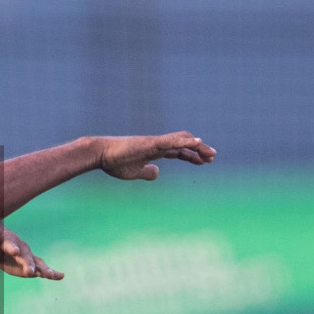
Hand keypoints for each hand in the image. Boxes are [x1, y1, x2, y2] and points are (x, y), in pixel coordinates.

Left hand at [0, 227, 61, 279]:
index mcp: (8, 241)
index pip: (10, 244)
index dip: (12, 248)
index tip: (15, 252)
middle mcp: (21, 249)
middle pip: (25, 257)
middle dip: (27, 264)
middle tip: (30, 272)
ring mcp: (27, 257)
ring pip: (36, 263)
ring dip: (43, 270)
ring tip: (53, 275)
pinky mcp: (29, 266)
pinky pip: (40, 270)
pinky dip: (49, 273)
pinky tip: (60, 276)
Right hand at [92, 131, 214, 180]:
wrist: (100, 154)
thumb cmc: (114, 162)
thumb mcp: (135, 172)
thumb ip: (147, 172)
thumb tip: (157, 173)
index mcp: (155, 151)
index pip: (178, 151)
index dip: (192, 156)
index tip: (204, 162)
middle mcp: (158, 144)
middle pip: (184, 144)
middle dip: (199, 150)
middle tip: (212, 157)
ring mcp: (155, 142)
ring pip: (181, 140)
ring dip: (198, 146)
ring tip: (211, 153)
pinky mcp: (151, 143)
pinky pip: (172, 141)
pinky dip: (186, 141)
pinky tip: (197, 142)